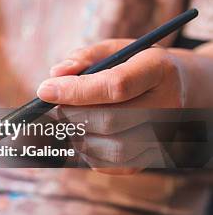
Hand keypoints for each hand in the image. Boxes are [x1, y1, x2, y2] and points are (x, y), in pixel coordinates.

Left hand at [37, 39, 187, 173]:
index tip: (44, 90)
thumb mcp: (111, 49)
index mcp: (158, 69)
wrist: (170, 86)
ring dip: (79, 135)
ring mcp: (164, 134)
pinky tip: (85, 134)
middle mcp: (168, 104)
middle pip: (110, 120)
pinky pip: (113, 165)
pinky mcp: (153, 156)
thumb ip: (83, 58)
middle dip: (72, 114)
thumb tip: (56, 75)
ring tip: (72, 117)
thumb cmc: (131, 64)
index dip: (75, 90)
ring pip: (110, 148)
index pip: (115, 86)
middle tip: (57, 104)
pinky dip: (89, 152)